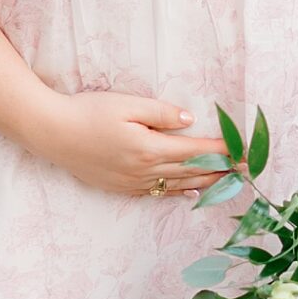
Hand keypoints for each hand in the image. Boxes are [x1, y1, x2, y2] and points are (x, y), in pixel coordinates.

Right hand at [26, 90, 226, 197]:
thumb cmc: (89, 112)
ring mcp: (131, 182)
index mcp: (149, 148)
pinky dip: (178, 193)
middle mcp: (143, 171)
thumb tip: (189, 121)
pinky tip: (191, 192)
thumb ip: (161, 113)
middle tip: (245, 170)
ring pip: (177, 185)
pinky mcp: (120, 187)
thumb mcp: (127, 104)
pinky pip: (157, 193)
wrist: (52, 133)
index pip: (195, 151)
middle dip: (221, 170)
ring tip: (227, 182)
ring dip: (204, 183)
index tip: (243, 150)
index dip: (221, 151)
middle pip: (191, 172)